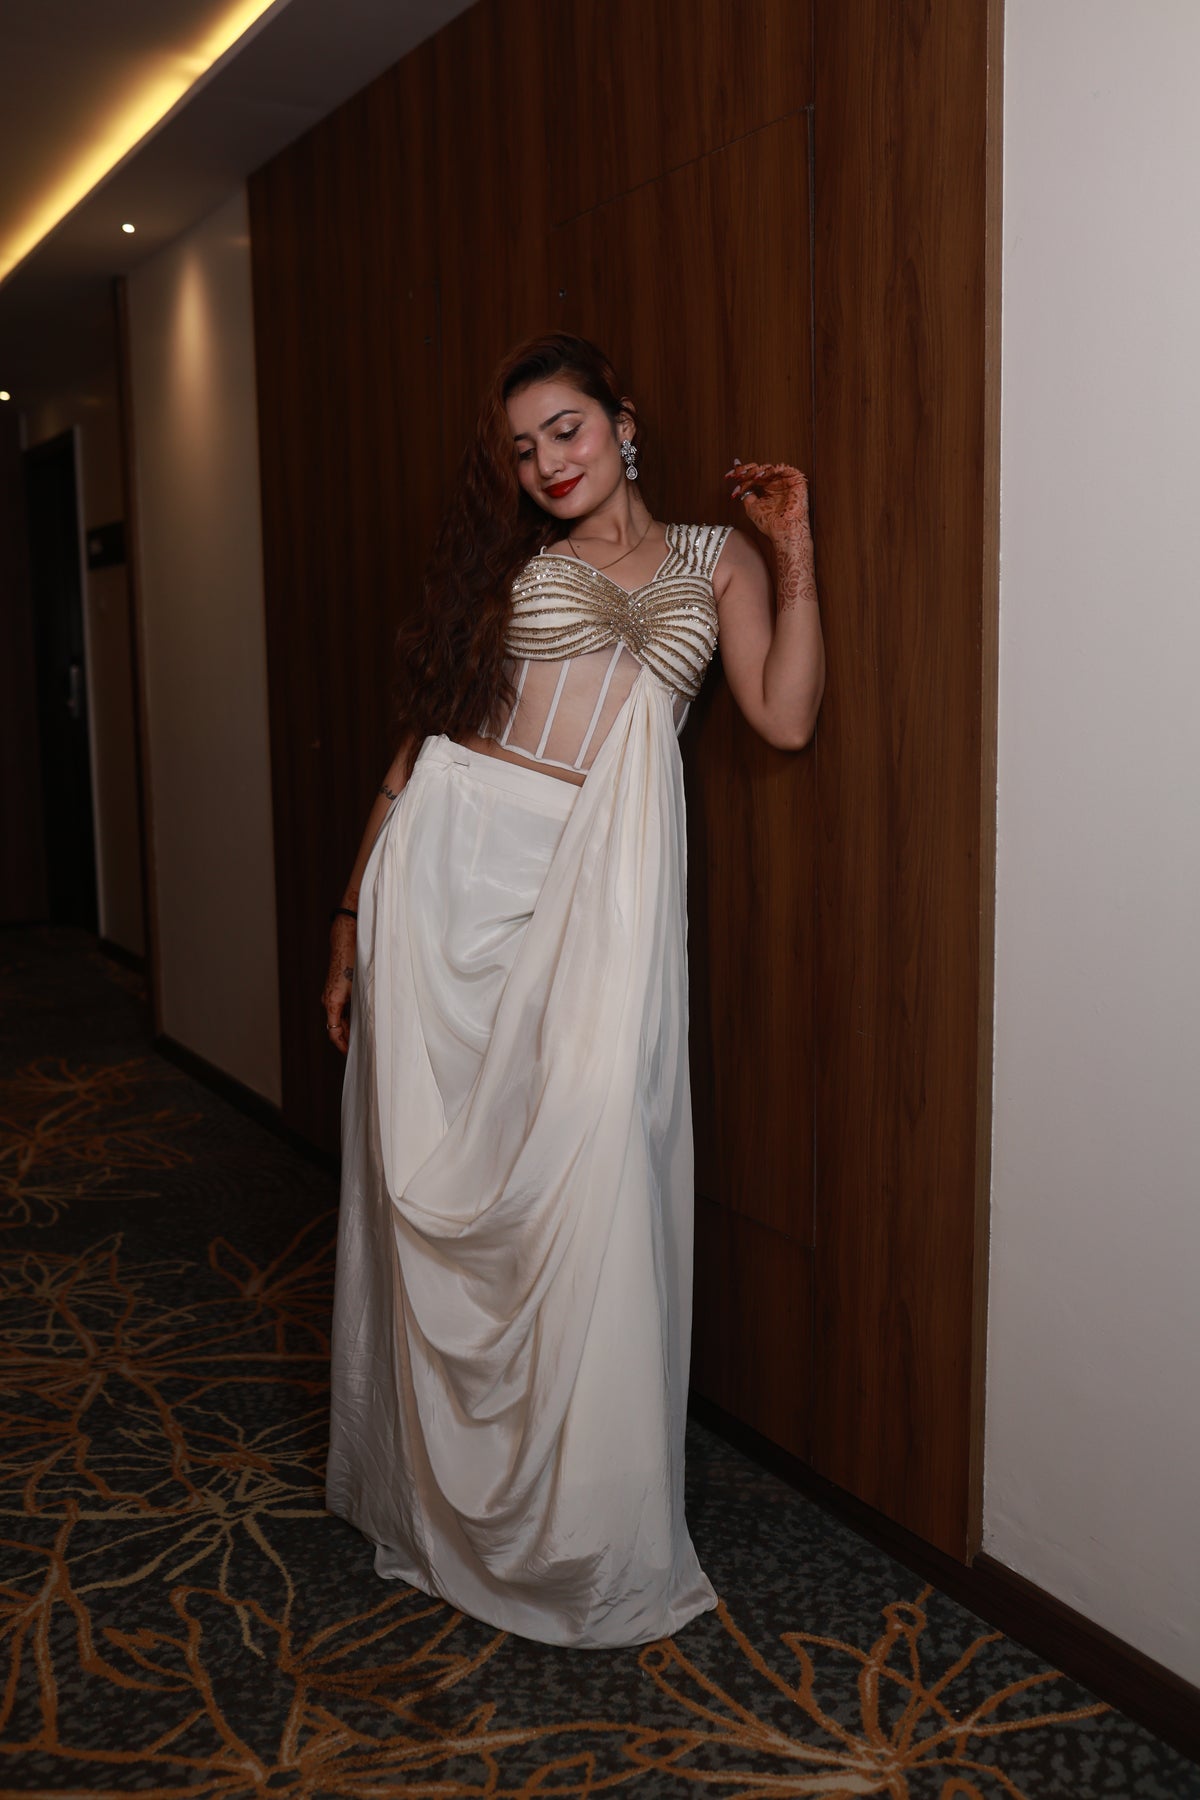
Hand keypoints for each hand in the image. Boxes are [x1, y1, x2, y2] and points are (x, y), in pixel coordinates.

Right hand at [322, 917, 354, 1055]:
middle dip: (348, 1039)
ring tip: (366, 1038)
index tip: (353, 1055)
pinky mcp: (336, 988)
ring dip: (350, 1028)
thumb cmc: (354, 959)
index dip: (343, 1046)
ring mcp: (331, 994)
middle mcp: (328, 1000)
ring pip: (340, 1018)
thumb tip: (376, 1022)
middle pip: (337, 1027)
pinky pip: (342, 1009)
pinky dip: (350, 1017)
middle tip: (364, 1049)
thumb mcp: (363, 986)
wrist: (346, 938)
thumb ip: (366, 1005)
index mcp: (332, 1002)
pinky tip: (363, 1020)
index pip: (334, 1033)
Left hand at [724, 459, 809, 540]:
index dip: (740, 475)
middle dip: (745, 471)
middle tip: (735, 475)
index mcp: (768, 488)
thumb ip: (746, 493)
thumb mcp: (751, 507)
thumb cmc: (771, 524)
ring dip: (755, 471)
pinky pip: (782, 468)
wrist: (783, 532)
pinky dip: (769, 470)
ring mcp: (786, 480)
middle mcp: (777, 483)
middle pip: (759, 469)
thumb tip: (738, 483)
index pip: (753, 476)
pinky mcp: (796, 479)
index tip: (728, 476)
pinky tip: (759, 476)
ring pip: (768, 467)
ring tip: (746, 477)